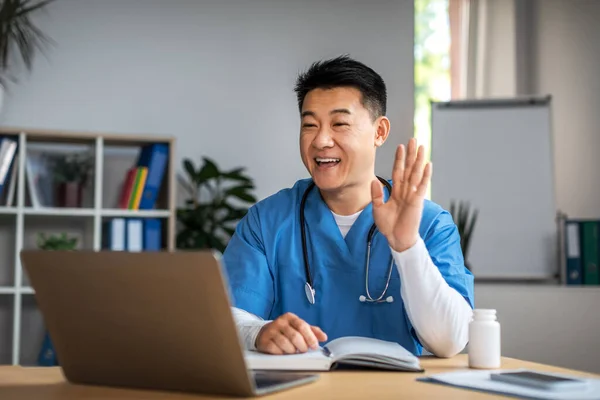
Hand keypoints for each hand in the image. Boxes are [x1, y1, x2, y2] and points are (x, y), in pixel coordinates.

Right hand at [255, 312, 326, 354]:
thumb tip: (324, 337)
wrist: (265, 333)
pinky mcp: (265, 340)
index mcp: (290, 317)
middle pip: (295, 336)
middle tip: (303, 350)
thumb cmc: (286, 331)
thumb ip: (312, 331)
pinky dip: (282, 353)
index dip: (310, 337)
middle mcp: (280, 322)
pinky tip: (283, 352)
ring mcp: (271, 331)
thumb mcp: (299, 328)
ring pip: (285, 344)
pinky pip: (276, 350)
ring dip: (292, 351)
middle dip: (302, 346)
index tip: (314, 346)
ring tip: (293, 351)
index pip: (302, 326)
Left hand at [371, 137, 430, 252]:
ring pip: (416, 174)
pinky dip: (425, 176)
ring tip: (421, 147)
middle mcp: (406, 191)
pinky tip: (427, 165)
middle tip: (413, 139)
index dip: (399, 159)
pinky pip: (422, 186)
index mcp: (397, 191)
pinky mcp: (417, 201)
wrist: (397, 239)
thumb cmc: (389, 226)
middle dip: (411, 154)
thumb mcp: (377, 208)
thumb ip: (376, 194)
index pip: (399, 171)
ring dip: (419, 160)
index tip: (400, 146)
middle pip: (409, 168)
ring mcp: (413, 195)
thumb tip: (373, 180)